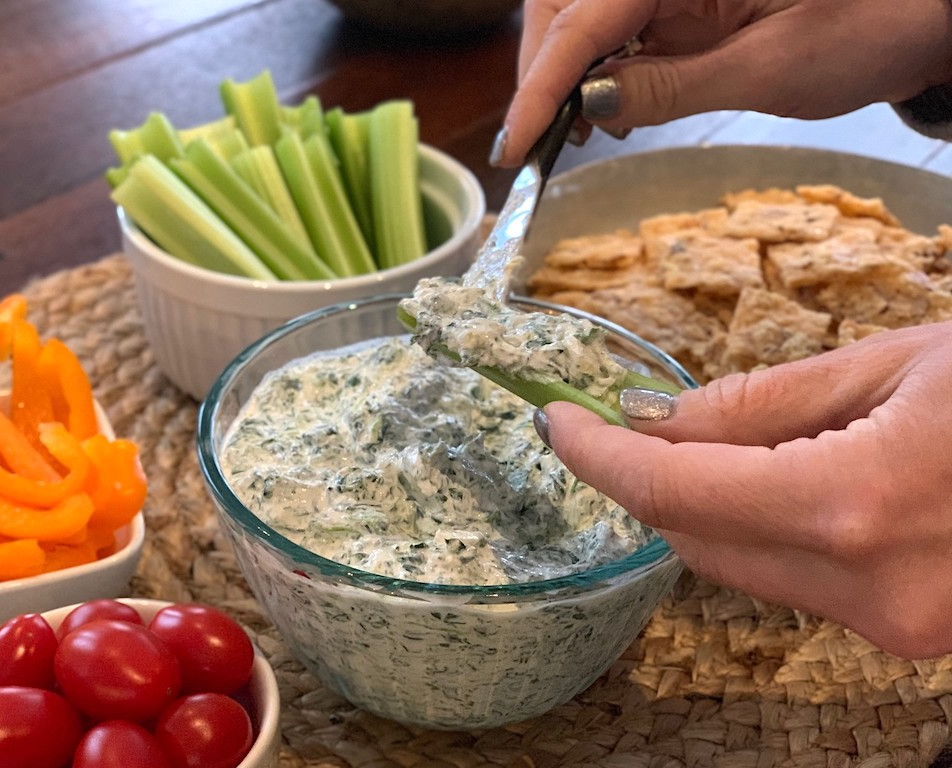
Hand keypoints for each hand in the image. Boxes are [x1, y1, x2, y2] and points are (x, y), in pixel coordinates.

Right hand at [495, 0, 951, 165]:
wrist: (926, 11)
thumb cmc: (873, 25)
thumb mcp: (769, 69)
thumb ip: (670, 86)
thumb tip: (591, 106)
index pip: (588, 16)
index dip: (544, 83)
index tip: (516, 143)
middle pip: (567, 4)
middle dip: (543, 70)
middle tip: (535, 139)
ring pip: (583, 16)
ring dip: (565, 74)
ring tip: (568, 132)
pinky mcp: (681, 0)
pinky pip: (618, 29)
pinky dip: (598, 73)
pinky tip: (604, 112)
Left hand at [539, 321, 951, 658]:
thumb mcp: (885, 365)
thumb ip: (756, 404)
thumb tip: (655, 421)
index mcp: (854, 503)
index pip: (673, 489)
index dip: (600, 454)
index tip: (558, 422)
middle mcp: (868, 586)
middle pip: (696, 536)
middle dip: (644, 479)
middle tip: (612, 422)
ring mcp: (893, 623)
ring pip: (739, 564)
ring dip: (701, 505)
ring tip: (705, 440)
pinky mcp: (910, 631)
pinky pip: (793, 578)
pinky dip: (758, 529)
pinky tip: (769, 479)